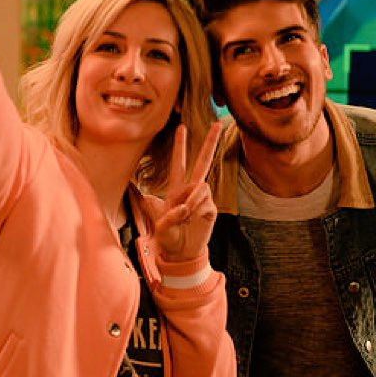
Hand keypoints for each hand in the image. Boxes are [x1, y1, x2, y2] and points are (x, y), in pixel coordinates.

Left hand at [151, 122, 221, 261]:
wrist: (181, 254)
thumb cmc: (167, 238)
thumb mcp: (158, 223)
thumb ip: (166, 211)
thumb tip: (184, 206)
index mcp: (176, 190)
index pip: (179, 164)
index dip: (180, 147)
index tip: (181, 128)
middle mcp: (191, 191)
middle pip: (203, 162)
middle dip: (210, 142)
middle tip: (217, 123)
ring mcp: (203, 199)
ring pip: (201, 186)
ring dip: (192, 199)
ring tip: (185, 214)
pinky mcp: (211, 209)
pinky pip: (205, 201)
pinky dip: (196, 207)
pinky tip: (192, 217)